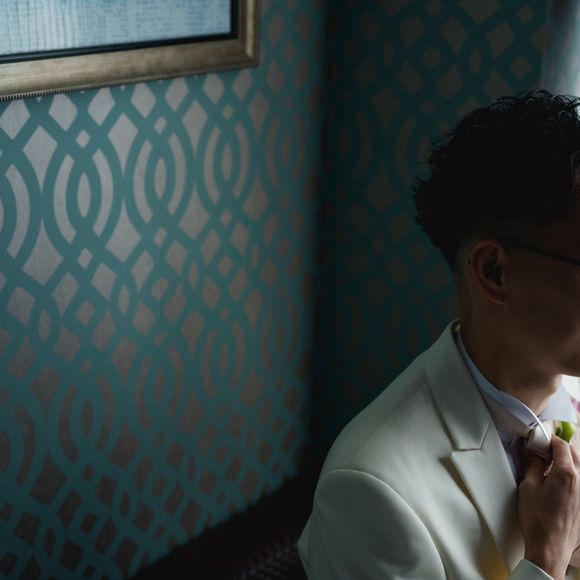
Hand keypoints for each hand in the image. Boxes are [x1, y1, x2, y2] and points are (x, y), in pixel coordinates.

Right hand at [518, 435, 579, 578]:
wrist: (550, 548)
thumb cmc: (538, 520)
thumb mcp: (528, 487)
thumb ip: (532, 465)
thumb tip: (530, 452)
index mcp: (567, 474)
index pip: (561, 445)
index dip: (548, 440)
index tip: (537, 441)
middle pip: (574, 454)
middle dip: (558, 449)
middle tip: (541, 452)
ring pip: (579, 468)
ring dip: (566, 462)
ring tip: (548, 468)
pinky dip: (570, 476)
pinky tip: (555, 484)